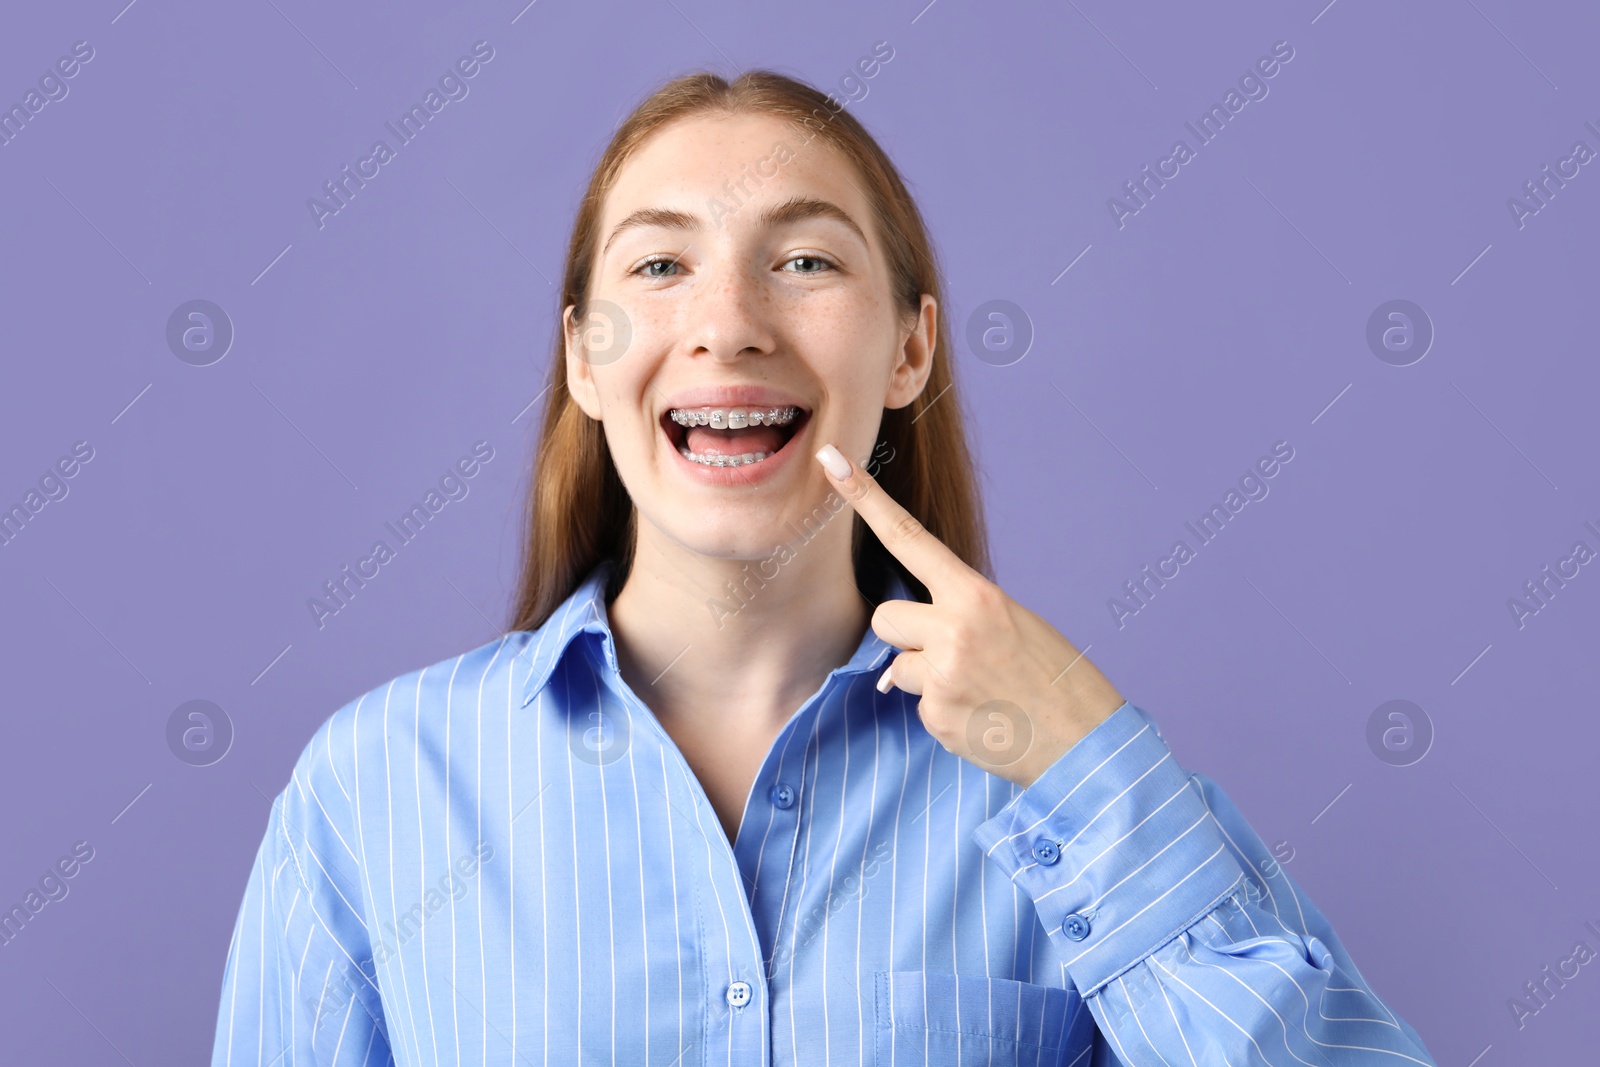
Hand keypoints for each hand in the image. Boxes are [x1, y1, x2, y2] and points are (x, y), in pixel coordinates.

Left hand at [815, 443, 1125, 788]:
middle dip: (906, 636)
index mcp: (977, 596)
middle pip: (885, 618)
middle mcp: (954, 631)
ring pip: (897, 667)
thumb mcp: (1013, 625)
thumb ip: (955, 619)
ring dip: (925, 677)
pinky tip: (982, 717)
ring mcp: (942, 677)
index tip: (830, 461)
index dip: (864, 498)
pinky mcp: (937, 718)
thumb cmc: (1054, 678)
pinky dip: (943, 712)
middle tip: (955, 656)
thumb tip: (898, 659)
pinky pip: (917, 706)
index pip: (907, 537)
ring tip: (977, 690)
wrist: (1086, 743)